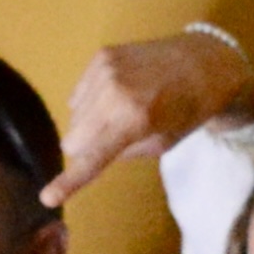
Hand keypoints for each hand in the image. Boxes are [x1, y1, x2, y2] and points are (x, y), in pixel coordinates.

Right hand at [42, 24, 253, 206]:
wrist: (206, 60)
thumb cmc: (190, 109)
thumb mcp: (163, 143)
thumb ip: (123, 152)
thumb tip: (91, 151)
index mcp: (135, 119)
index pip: (93, 157)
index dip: (69, 182)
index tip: (47, 198)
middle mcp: (113, 92)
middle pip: (73, 139)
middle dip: (86, 147)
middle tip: (114, 141)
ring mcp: (104, 70)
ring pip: (73, 116)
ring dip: (89, 123)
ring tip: (122, 112)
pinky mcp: (101, 55)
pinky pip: (79, 93)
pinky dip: (92, 101)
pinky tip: (117, 94)